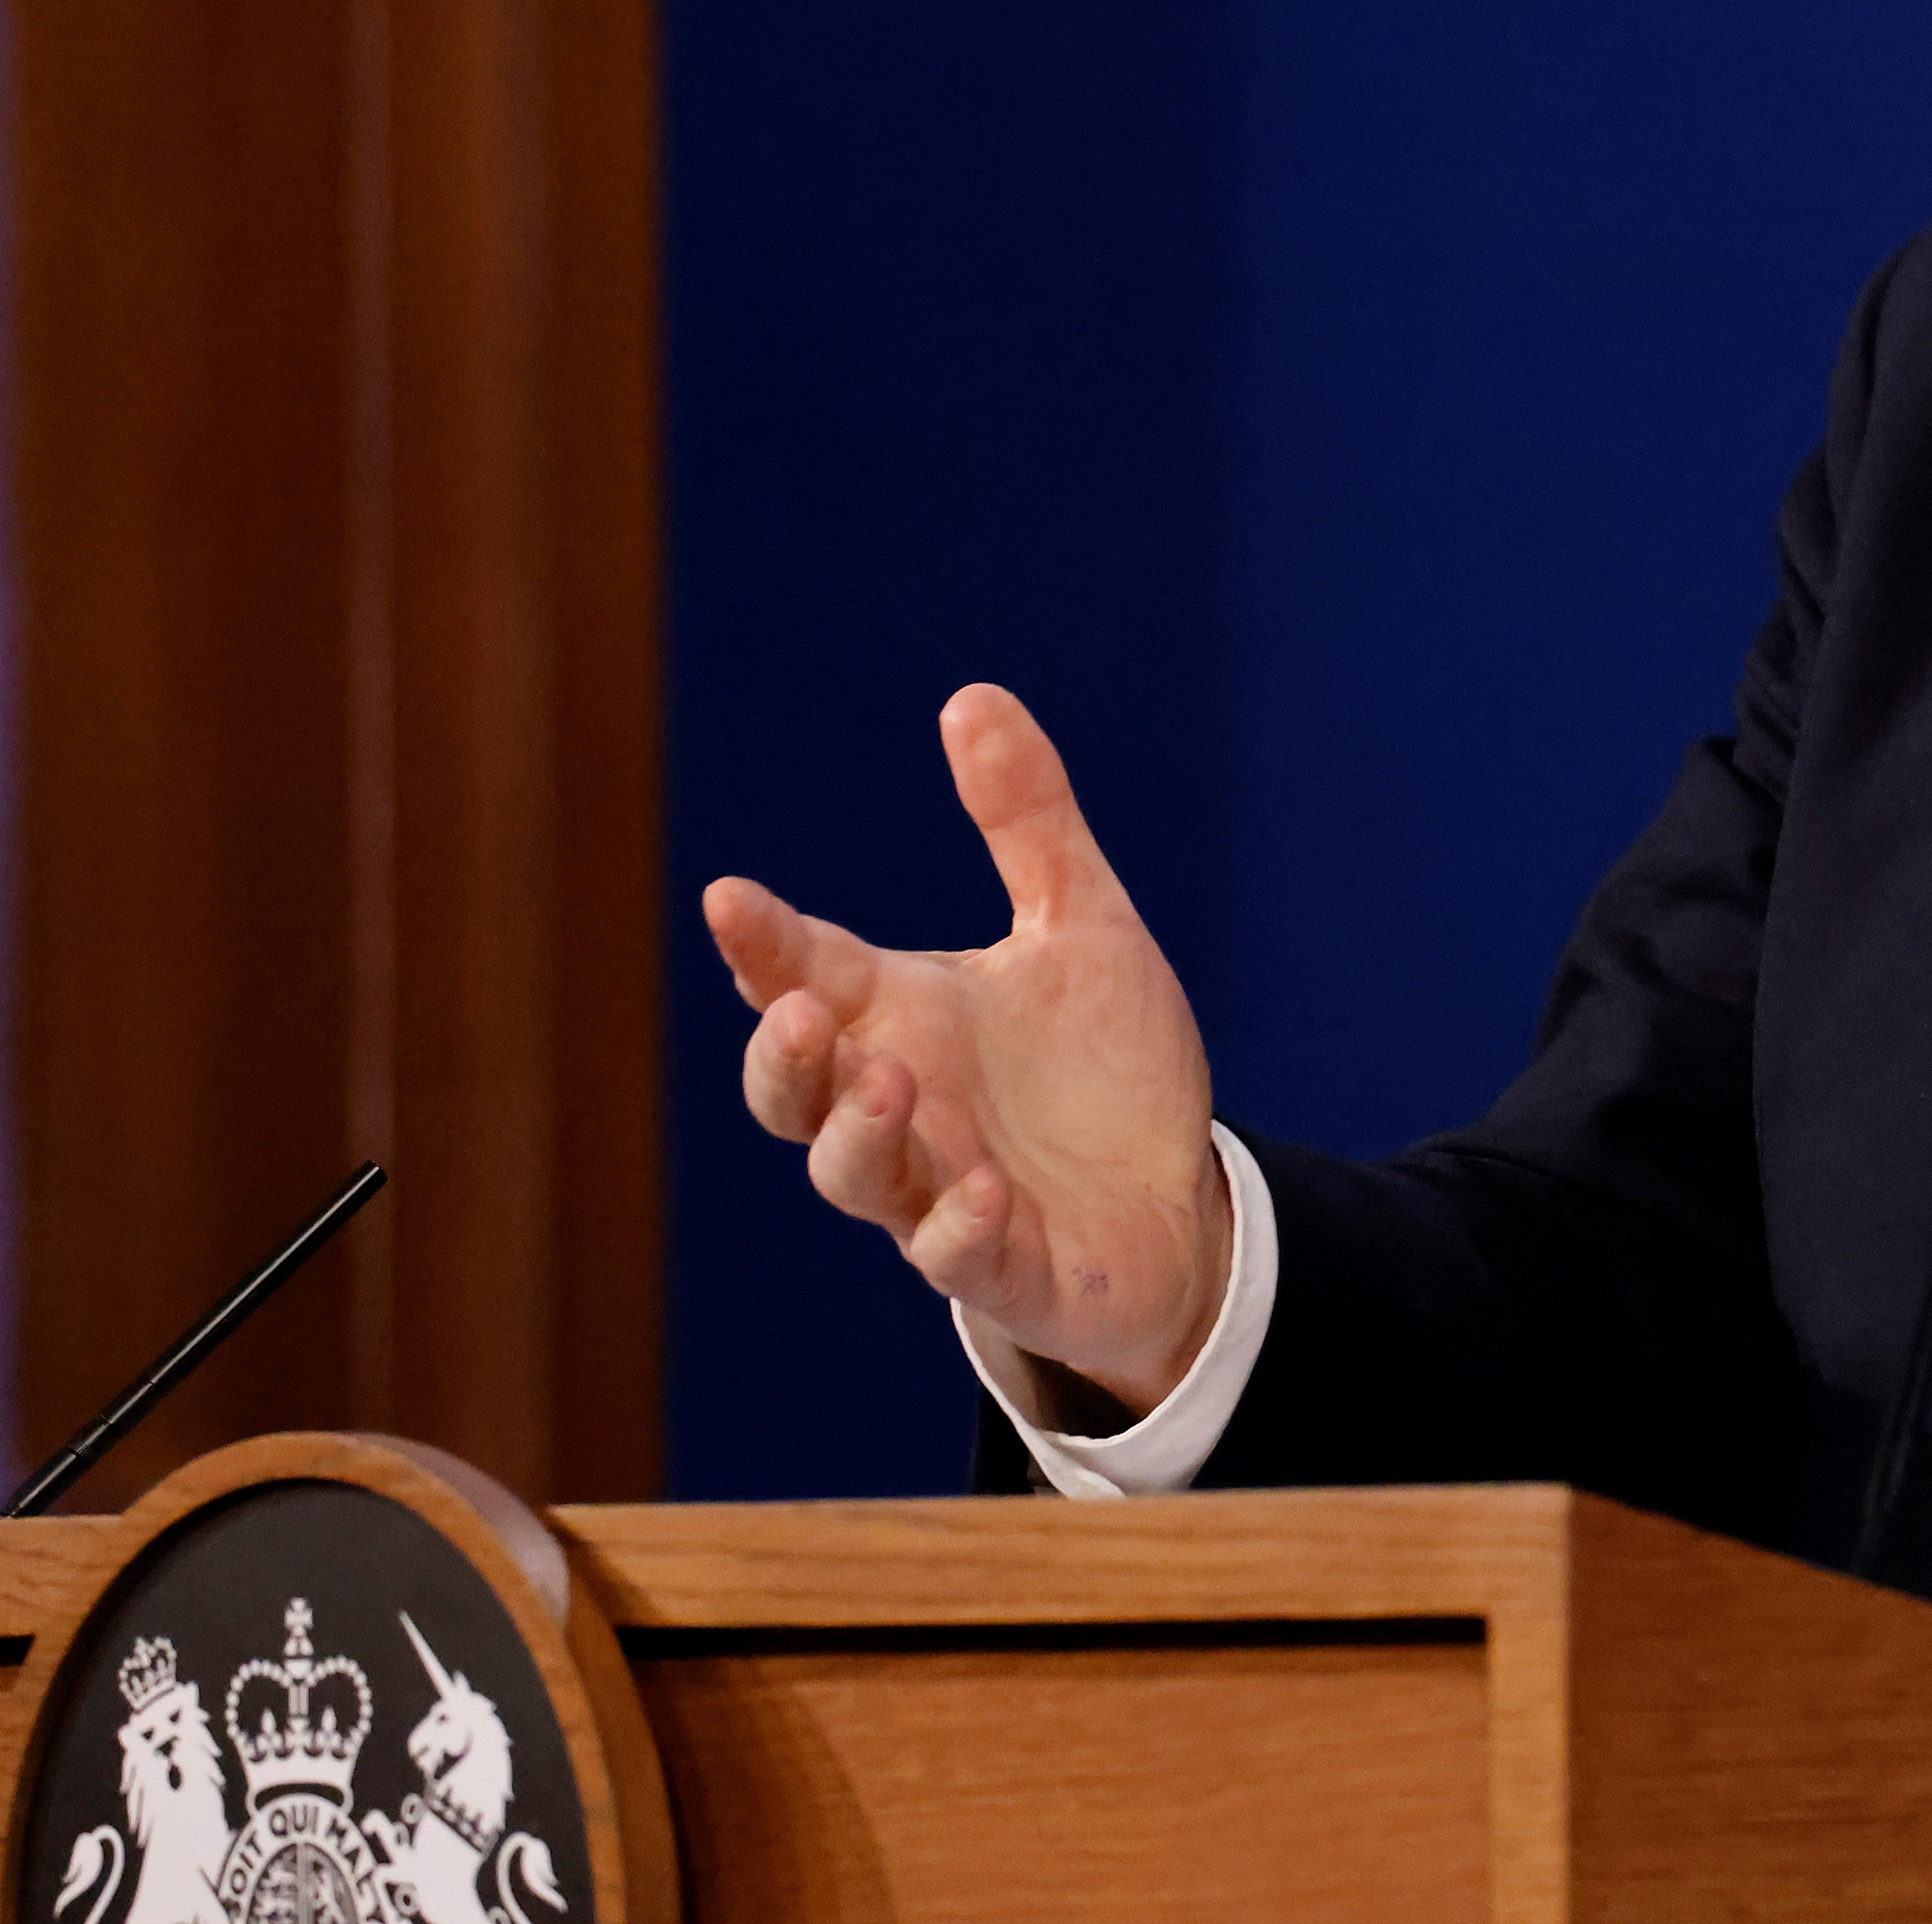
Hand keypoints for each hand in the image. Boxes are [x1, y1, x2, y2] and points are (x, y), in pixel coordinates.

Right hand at [708, 683, 1229, 1411]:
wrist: (1172, 1203)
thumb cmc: (1104, 1071)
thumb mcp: (1083, 926)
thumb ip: (1027, 821)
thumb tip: (972, 695)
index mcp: (902, 1019)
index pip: (805, 973)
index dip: (762, 942)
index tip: (731, 896)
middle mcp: (901, 1107)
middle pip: (795, 1093)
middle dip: (783, 1058)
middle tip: (799, 1010)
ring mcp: (939, 1192)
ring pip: (858, 1176)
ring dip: (863, 1134)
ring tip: (892, 1084)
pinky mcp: (1002, 1263)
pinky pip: (959, 1255)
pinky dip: (961, 1226)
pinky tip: (984, 1193)